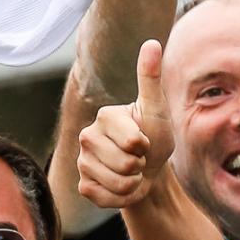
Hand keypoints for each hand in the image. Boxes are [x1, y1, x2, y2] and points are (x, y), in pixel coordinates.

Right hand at [77, 41, 174, 210]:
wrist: (149, 168)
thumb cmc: (155, 135)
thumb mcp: (156, 108)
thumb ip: (151, 78)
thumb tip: (152, 42)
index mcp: (104, 116)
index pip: (133, 142)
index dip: (147, 146)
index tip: (145, 140)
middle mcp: (87, 137)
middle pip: (125, 165)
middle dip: (141, 166)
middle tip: (139, 157)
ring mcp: (82, 162)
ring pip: (117, 183)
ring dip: (133, 182)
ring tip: (132, 170)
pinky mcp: (83, 185)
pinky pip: (105, 198)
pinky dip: (121, 197)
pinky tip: (121, 185)